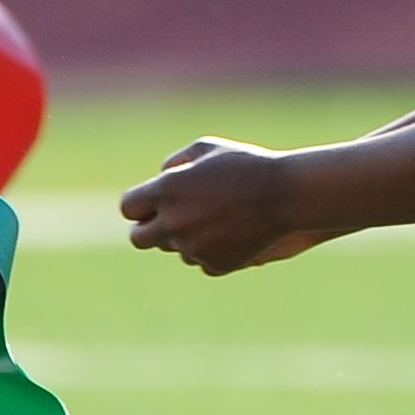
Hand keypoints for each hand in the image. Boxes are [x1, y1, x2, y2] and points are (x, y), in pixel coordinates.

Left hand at [121, 138, 324, 275]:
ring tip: (213, 218)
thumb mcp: (207, 148)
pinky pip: (199, 261)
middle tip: (165, 221)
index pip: (128, 208)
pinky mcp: (214, 265)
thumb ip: (175, 163)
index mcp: (165, 191)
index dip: (138, 205)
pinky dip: (209, 250)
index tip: (149, 204)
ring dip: (184, 238)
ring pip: (173, 249)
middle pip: (139, 238)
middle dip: (149, 229)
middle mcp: (173, 223)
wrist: (286, 194)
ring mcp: (193, 248)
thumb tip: (158, 180)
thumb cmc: (246, 164)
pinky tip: (230, 232)